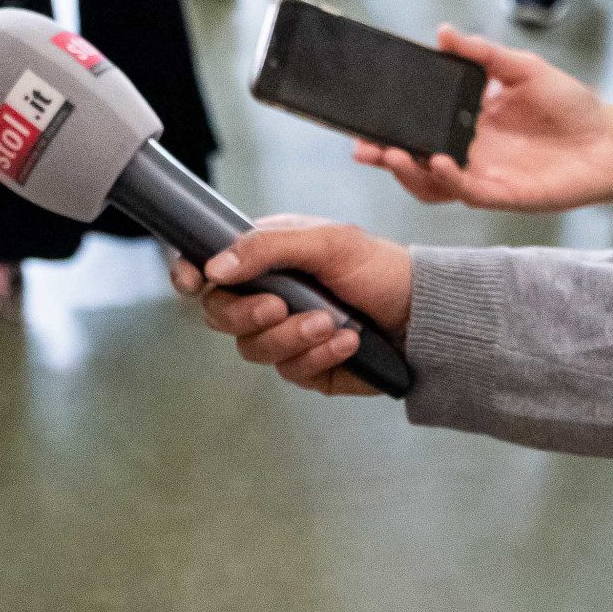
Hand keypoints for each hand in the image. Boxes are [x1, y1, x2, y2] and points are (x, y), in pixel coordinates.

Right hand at [169, 217, 414, 395]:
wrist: (424, 314)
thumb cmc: (378, 267)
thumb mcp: (328, 242)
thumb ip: (268, 248)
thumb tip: (215, 268)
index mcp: (264, 257)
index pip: (208, 265)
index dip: (188, 272)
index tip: (191, 280)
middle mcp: (267, 295)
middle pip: (219, 314)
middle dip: (246, 314)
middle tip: (279, 307)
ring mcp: (283, 334)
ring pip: (252, 348)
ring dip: (292, 337)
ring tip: (332, 323)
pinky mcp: (305, 367)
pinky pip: (290, 370)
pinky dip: (319, 356)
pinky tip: (349, 340)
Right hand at [347, 27, 612, 209]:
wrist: (611, 138)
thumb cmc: (569, 105)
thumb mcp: (522, 69)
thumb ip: (482, 54)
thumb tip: (444, 32)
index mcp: (467, 124)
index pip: (419, 128)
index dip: (390, 127)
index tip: (362, 121)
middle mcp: (470, 154)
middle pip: (417, 161)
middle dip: (386, 156)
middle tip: (364, 147)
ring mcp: (486, 177)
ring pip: (435, 184)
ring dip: (411, 173)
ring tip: (394, 154)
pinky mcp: (507, 194)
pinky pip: (471, 192)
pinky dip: (452, 180)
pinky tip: (442, 163)